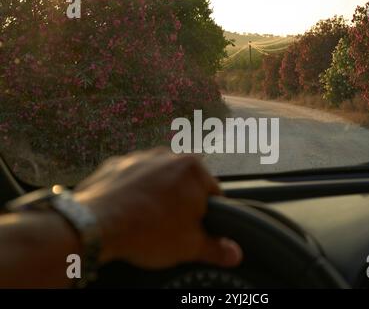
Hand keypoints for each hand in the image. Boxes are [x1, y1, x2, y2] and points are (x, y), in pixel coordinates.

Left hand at [74, 148, 242, 268]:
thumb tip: (234, 253)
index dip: (207, 215)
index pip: (214, 193)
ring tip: (147, 220)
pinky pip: (134, 178)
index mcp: (194, 170)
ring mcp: (140, 157)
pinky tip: (129, 211)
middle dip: (181, 204)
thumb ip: (217, 249)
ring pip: (159, 179)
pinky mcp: (117, 164)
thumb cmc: (146, 231)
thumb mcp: (189, 247)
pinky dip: (134, 192)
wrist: (93, 225)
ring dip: (158, 196)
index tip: (196, 228)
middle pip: (185, 184)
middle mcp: (169, 156)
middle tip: (170, 227)